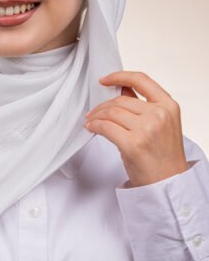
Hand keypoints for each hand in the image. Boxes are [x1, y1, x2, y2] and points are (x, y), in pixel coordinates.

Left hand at [83, 71, 188, 186]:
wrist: (168, 184)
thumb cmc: (163, 155)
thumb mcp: (162, 124)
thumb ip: (143, 105)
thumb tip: (120, 89)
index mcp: (169, 106)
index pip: (141, 80)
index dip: (119, 76)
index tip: (104, 80)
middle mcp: (159, 114)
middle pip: (120, 100)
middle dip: (102, 105)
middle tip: (93, 112)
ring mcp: (146, 129)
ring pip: (110, 112)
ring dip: (96, 115)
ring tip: (91, 121)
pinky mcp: (132, 144)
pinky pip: (104, 127)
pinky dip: (94, 125)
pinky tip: (91, 128)